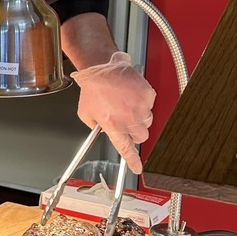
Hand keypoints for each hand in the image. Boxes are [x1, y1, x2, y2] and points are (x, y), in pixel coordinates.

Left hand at [70, 52, 155, 173]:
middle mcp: (128, 117)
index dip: (133, 160)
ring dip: (139, 117)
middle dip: (134, 133)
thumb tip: (105, 131)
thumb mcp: (85, 113)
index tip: (137, 168)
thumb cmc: (92, 88)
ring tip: (125, 104)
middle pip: (141, 136)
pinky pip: (150, 105)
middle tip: (126, 122)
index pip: (126, 148)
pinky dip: (142, 102)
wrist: (101, 67)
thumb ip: (95, 126)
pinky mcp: (148, 95)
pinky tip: (130, 95)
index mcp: (112, 124)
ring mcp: (140, 106)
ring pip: (147, 121)